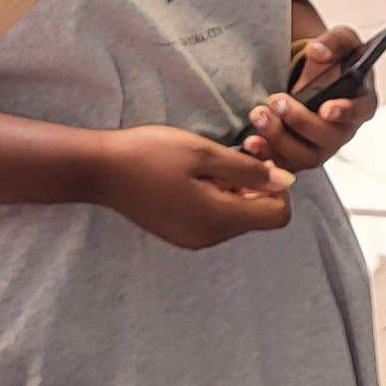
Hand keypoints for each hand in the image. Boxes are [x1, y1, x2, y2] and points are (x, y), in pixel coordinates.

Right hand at [94, 125, 295, 247]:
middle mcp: (210, 236)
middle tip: (243, 146)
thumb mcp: (203, 153)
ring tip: (217, 157)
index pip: (278, 215)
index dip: (279, 186)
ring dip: (238, 187)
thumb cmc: (151, 154)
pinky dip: (219, 195)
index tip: (261, 158)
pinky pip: (215, 217)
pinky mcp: (180, 232)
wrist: (100, 170)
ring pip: (236, 215)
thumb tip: (286, 181)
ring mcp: (193, 238)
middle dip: (259, 183)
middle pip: (257, 216)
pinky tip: (199, 172)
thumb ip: (248, 169)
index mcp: (219, 219)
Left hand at [243, 27, 381, 172]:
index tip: (326, 108)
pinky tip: (250, 143)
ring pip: (304, 156)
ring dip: (279, 139)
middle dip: (300, 121)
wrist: (317, 76)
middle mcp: (344, 131)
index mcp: (362, 103)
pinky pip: (284, 164)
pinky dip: (266, 157)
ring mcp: (322, 147)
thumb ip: (334, 42)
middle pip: (327, 138)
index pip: (360, 111)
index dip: (345, 112)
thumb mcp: (342, 41)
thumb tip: (316, 51)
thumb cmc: (337, 60)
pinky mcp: (299, 156)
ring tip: (258, 116)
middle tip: (276, 102)